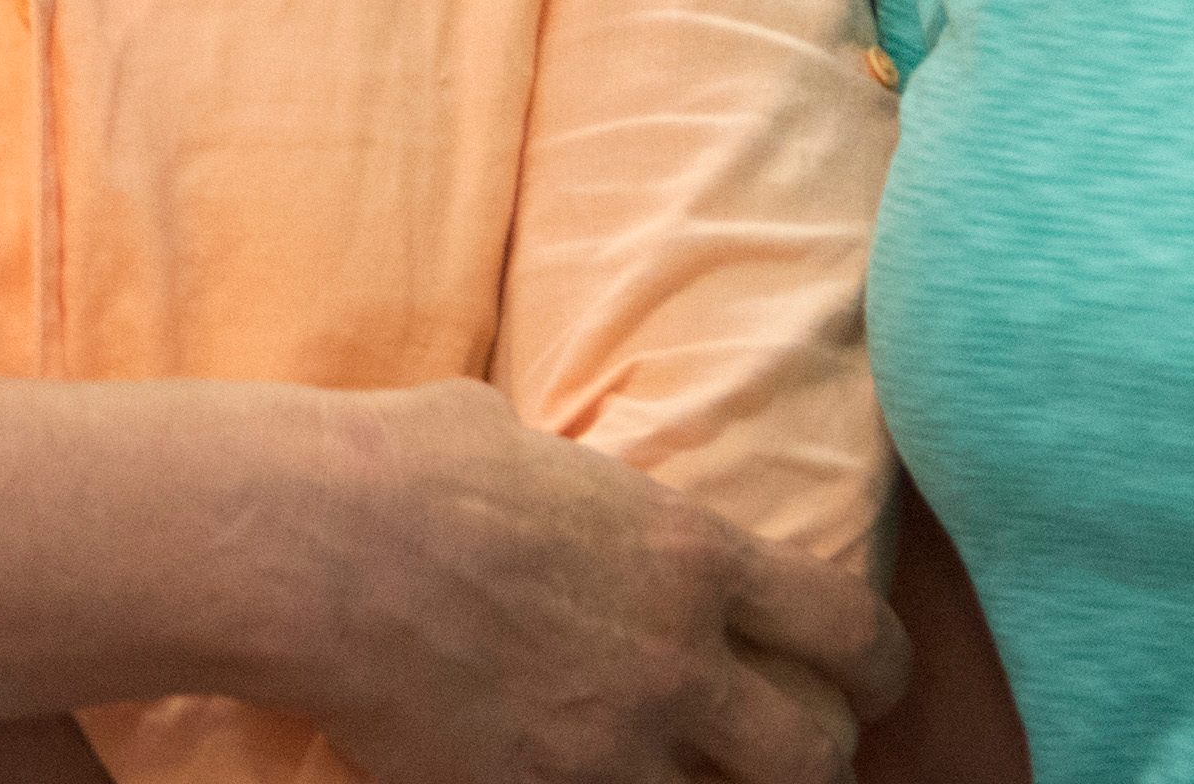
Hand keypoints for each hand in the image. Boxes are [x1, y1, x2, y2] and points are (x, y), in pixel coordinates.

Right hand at [277, 383, 908, 783]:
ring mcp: (604, 747)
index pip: (846, 629)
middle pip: (812, 758)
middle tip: (797, 762)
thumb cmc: (407, 462)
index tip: (874, 683)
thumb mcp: (529, 444)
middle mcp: (672, 663)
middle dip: (816, 768)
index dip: (880, 668)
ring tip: (690, 783)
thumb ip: (582, 488)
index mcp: (688, 556)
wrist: (314, 543)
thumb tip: (560, 478)